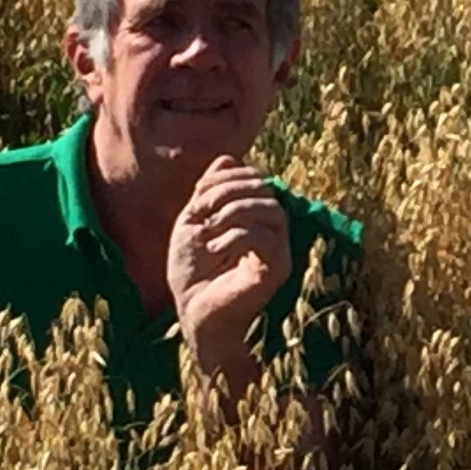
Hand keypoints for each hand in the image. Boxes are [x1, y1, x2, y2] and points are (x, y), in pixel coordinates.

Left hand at [167, 155, 290, 391]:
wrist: (193, 311)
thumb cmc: (192, 272)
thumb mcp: (193, 221)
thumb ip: (208, 190)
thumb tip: (227, 157)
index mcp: (254, 215)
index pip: (252, 176)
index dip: (224, 178)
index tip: (196, 200)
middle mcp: (272, 229)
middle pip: (262, 187)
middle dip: (225, 193)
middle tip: (199, 213)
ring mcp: (279, 248)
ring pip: (269, 208)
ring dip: (231, 212)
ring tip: (208, 232)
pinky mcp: (277, 268)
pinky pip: (267, 236)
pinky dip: (235, 236)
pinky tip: (215, 250)